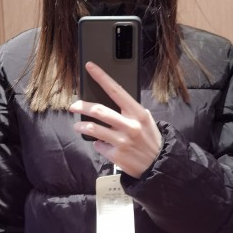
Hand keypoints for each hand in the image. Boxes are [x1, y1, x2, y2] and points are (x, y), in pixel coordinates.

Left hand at [69, 61, 161, 178]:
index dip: (102, 77)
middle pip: (98, 110)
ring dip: (81, 126)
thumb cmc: (150, 139)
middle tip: (74, 106)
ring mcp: (122, 141)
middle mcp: (130, 125)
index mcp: (137, 113)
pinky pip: (99, 145)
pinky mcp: (116, 155)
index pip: (116, 90)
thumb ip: (130, 111)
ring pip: (93, 129)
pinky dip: (98, 144)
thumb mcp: (146, 121)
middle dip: (82, 106)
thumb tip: (110, 101)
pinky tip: (103, 144)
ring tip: (78, 126)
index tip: (90, 67)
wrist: (158, 165)